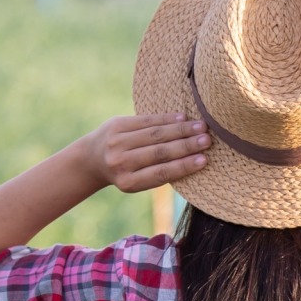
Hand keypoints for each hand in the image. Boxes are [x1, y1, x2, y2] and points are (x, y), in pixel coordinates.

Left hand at [80, 114, 209, 193]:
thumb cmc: (126, 172)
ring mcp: (117, 142)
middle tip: (207, 140)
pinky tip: (183, 118)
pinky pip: (146, 120)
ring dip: (181, 130)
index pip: (161, 173)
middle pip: (159, 152)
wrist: (92, 158)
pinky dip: (166, 119)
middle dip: (186, 145)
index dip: (183, 166)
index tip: (204, 160)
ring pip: (155, 134)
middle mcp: (120, 162)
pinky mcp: (116, 124)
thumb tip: (195, 160)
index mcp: (128, 182)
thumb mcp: (138, 181)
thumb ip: (159, 173)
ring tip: (201, 127)